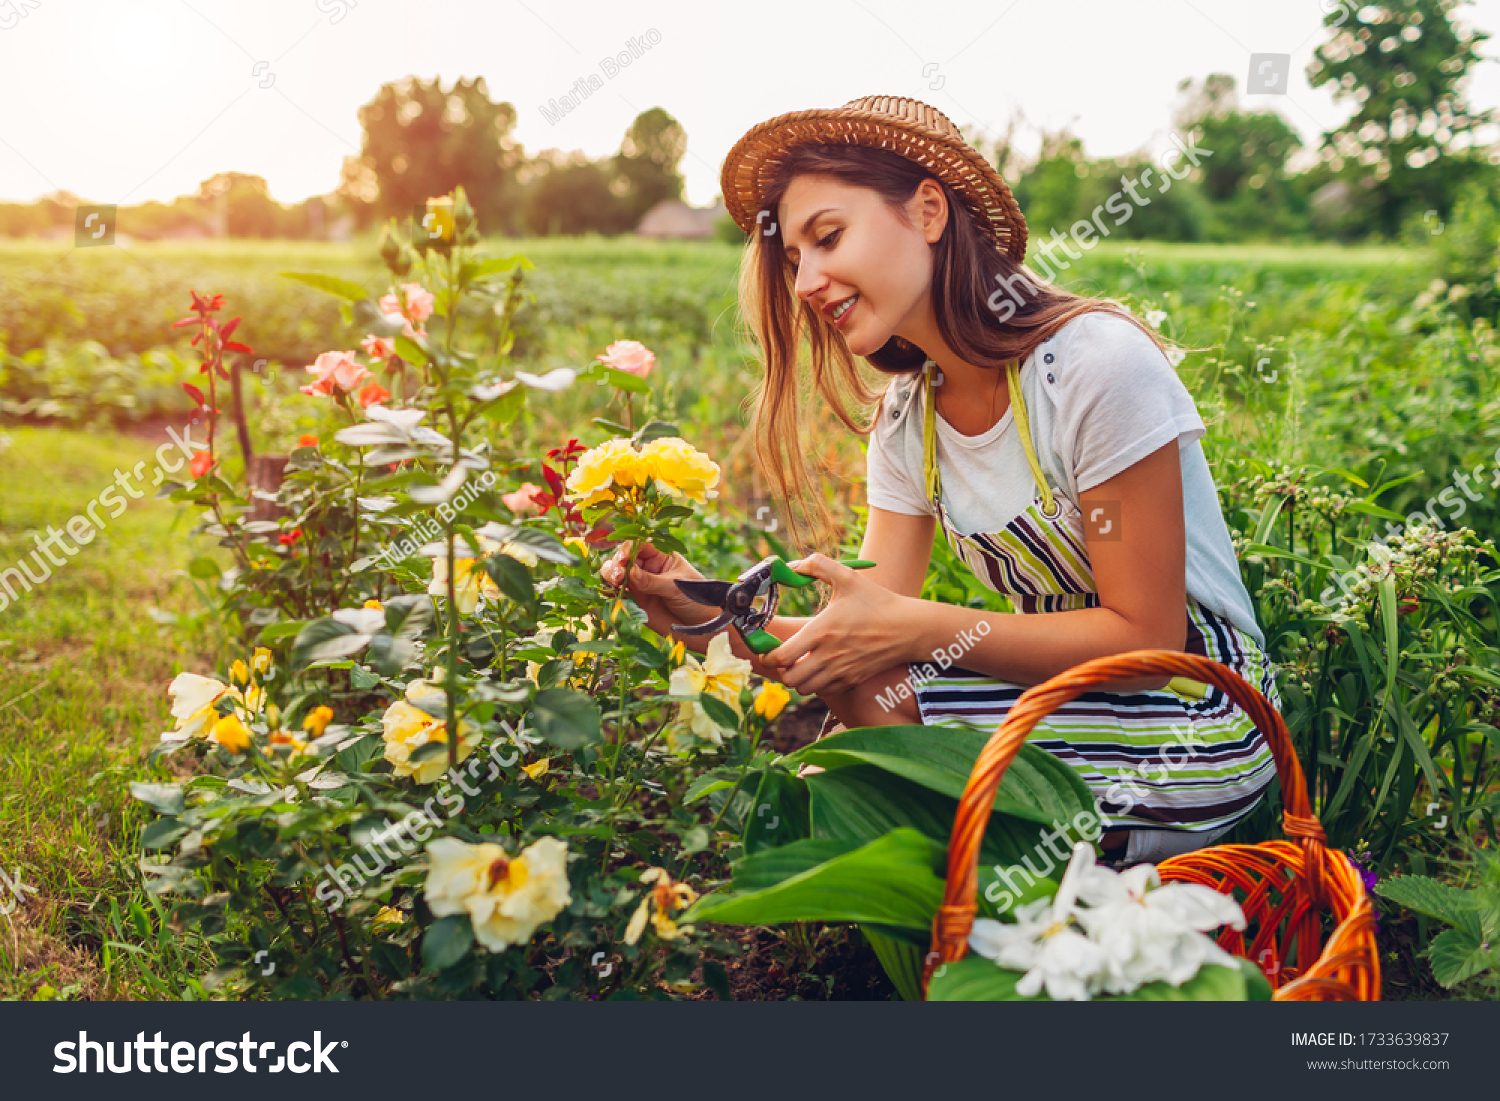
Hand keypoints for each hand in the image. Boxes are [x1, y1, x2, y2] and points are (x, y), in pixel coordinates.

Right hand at [600, 540, 715, 643]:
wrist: (700, 626)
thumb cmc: (696, 599)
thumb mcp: (676, 587)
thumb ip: (652, 581)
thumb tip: (630, 572)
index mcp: (660, 556)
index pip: (639, 545)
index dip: (628, 549)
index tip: (624, 559)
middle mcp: (647, 568)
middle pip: (623, 558)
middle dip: (616, 564)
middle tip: (619, 577)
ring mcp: (639, 585)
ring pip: (615, 574)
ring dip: (610, 576)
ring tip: (616, 584)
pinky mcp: (634, 602)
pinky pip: (616, 594)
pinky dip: (609, 592)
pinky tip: (610, 594)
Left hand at [759, 553, 908, 695]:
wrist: (909, 628)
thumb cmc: (877, 602)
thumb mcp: (848, 577)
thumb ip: (816, 565)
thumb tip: (792, 566)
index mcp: (821, 631)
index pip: (782, 656)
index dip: (768, 655)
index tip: (768, 649)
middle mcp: (828, 656)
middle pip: (789, 679)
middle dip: (781, 669)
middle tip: (784, 656)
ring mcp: (841, 671)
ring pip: (804, 689)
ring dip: (797, 678)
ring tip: (800, 663)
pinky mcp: (852, 680)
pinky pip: (823, 691)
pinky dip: (816, 684)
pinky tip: (820, 668)